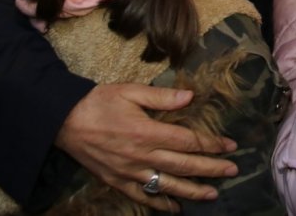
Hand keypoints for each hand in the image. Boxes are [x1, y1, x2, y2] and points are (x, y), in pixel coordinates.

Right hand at [55, 83, 238, 212]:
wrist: (63, 120)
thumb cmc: (99, 102)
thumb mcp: (130, 91)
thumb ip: (162, 97)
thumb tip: (190, 96)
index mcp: (147, 132)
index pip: (188, 141)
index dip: (211, 144)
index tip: (230, 146)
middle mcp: (141, 156)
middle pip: (184, 165)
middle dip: (211, 169)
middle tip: (232, 170)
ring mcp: (129, 172)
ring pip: (167, 185)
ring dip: (192, 191)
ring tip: (213, 194)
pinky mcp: (116, 181)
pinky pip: (142, 196)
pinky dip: (160, 204)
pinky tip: (176, 208)